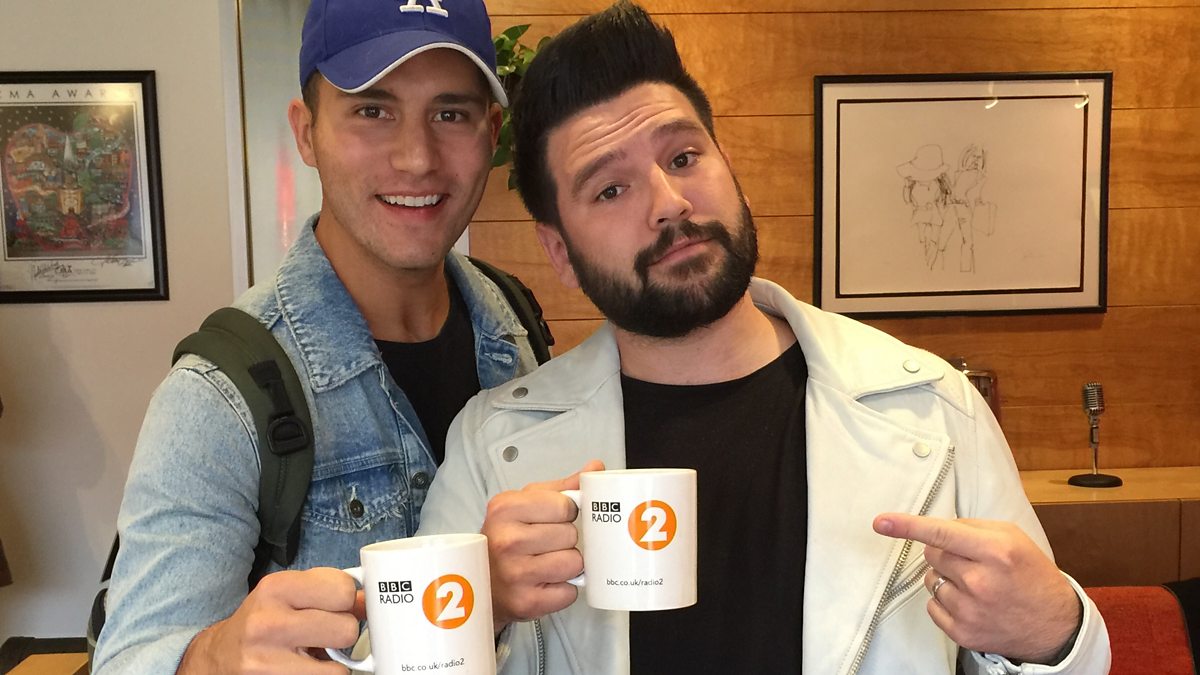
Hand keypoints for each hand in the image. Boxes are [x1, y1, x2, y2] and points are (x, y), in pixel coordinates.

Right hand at [177, 567, 362, 673]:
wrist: (219, 658)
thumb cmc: (262, 622)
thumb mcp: (288, 595)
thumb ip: (328, 593)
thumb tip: (368, 603)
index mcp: (276, 588)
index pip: (343, 590)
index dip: (346, 600)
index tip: (335, 606)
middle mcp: (268, 623)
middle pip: (346, 628)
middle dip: (342, 633)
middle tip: (325, 635)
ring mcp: (267, 661)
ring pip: (339, 668)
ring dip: (334, 664)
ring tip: (314, 655)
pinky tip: (303, 669)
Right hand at [483, 460, 604, 630]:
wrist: (480, 583)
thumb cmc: (507, 538)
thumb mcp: (525, 504)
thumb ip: (562, 487)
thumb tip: (595, 468)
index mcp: (505, 508)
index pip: (565, 505)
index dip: (566, 513)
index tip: (553, 519)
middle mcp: (507, 540)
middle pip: (571, 535)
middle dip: (565, 540)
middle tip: (545, 545)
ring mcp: (515, 573)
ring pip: (574, 563)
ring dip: (567, 565)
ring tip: (546, 564)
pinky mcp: (526, 602)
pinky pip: (570, 592)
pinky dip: (564, 589)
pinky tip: (545, 583)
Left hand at [874, 513, 1080, 663]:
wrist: (1055, 626)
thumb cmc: (1032, 575)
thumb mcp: (1013, 538)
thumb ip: (973, 527)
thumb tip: (937, 527)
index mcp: (995, 551)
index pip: (941, 533)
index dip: (907, 526)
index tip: (881, 522)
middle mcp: (980, 581)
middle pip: (932, 554)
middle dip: (944, 552)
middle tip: (969, 560)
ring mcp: (970, 610)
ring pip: (930, 580)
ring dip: (945, 577)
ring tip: (974, 584)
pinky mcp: (963, 633)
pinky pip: (933, 606)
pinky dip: (945, 601)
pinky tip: (971, 603)